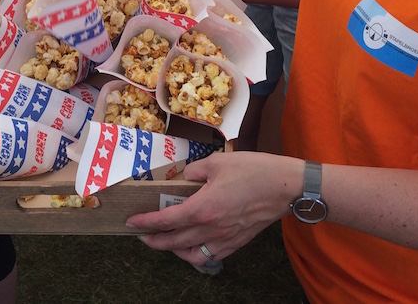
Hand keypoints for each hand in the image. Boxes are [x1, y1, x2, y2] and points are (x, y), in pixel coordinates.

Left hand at [126, 152, 298, 265]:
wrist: (286, 187)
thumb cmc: (253, 170)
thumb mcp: (218, 162)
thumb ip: (196, 171)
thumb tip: (186, 179)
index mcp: (203, 208)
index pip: (166, 221)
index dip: (146, 223)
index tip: (132, 223)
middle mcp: (211, 228)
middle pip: (175, 243)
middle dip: (154, 241)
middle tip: (141, 236)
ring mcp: (225, 238)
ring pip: (193, 256)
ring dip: (175, 252)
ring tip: (167, 242)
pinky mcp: (238, 242)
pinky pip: (212, 256)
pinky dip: (197, 254)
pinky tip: (194, 245)